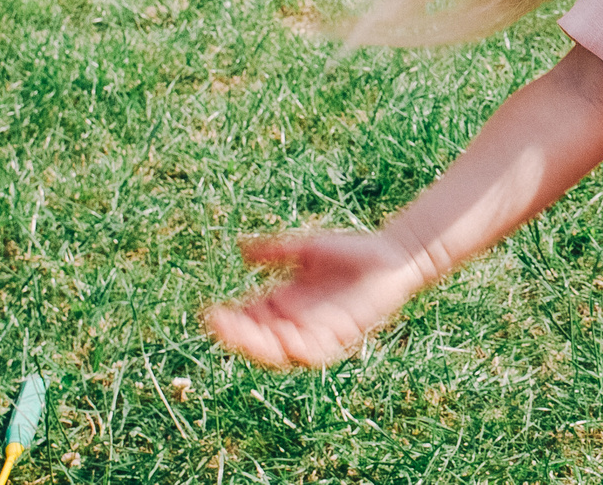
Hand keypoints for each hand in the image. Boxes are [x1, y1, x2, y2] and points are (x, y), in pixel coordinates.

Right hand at [203, 229, 425, 368]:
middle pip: (260, 337)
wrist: (392, 256)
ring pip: (281, 350)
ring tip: (244, 338)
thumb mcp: (308, 248)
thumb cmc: (351, 250)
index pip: (250, 316)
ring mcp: (316, 330)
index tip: (210, 314)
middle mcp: (296, 319)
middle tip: (220, 328)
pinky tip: (285, 340)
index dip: (230, 319)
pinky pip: (314, 353)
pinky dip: (297, 350)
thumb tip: (240, 248)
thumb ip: (276, 251)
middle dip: (239, 335)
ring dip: (261, 347)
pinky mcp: (339, 337)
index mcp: (285, 300)